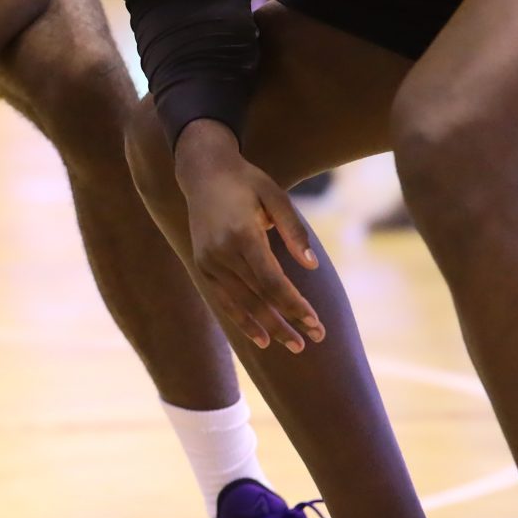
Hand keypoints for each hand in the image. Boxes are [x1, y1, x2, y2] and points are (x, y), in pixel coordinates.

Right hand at [171, 123, 325, 351]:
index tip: (315, 321)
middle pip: (259, 297)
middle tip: (314, 339)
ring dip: (268, 327)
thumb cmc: (247, 182)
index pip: (272, 281)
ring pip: (241, 304)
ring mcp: (208, 261)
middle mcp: (221, 252)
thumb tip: (312, 266)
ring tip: (293, 345)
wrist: (203, 172)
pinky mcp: (202, 265)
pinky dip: (242, 320)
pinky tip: (261, 337)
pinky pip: (224, 300)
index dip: (294, 305)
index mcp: (242, 234)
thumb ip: (295, 231)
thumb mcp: (276, 196)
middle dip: (288, 321)